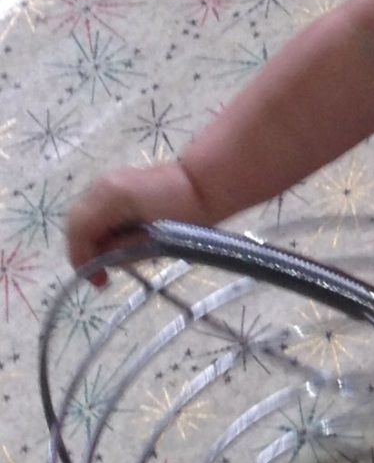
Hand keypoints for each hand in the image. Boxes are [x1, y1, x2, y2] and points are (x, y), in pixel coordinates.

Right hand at [66, 162, 211, 288]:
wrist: (206, 184)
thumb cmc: (188, 212)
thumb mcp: (153, 240)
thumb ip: (122, 251)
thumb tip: (103, 262)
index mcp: (110, 196)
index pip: (79, 230)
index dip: (82, 259)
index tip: (98, 281)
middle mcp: (102, 184)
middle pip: (77, 222)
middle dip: (86, 250)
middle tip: (103, 273)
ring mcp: (108, 180)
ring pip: (87, 216)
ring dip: (95, 239)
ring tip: (114, 259)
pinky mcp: (117, 183)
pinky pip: (99, 209)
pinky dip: (103, 227)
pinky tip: (121, 241)